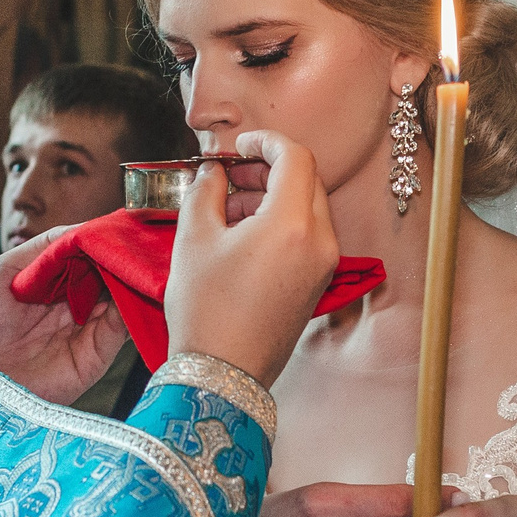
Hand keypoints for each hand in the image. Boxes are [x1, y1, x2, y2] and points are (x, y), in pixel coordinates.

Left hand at [0, 226, 128, 403]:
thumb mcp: (4, 270)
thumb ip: (44, 247)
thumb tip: (86, 229)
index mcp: (54, 284)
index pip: (91, 258)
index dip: (106, 242)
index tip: (123, 227)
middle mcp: (74, 306)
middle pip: (112, 278)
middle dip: (125, 260)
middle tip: (140, 242)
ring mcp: (86, 332)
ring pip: (123, 302)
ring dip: (133, 283)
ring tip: (141, 263)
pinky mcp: (93, 359)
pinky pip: (120, 331)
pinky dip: (130, 310)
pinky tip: (131, 290)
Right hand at [168, 130, 338, 385]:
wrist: (223, 375)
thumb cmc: (205, 310)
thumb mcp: (193, 239)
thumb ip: (205, 190)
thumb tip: (214, 172)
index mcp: (291, 223)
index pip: (295, 157)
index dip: (266, 141)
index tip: (240, 144)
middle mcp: (319, 241)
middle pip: (306, 180)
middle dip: (269, 169)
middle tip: (231, 174)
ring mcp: (323, 265)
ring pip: (308, 208)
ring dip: (274, 196)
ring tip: (230, 207)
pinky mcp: (317, 284)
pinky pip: (308, 235)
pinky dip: (282, 222)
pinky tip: (244, 234)